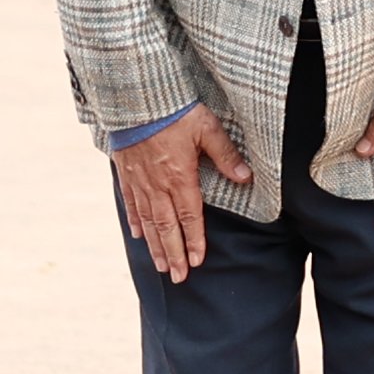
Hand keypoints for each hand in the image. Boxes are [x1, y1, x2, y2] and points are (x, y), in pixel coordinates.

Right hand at [108, 104, 252, 285]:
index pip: (190, 217)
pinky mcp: (126, 173)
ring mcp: (140, 181)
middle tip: (177, 277)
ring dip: (155, 246)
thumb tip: (246, 177)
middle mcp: (159, 185)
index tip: (196, 261)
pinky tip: (139, 235)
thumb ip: (226, 154)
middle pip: (167, 227)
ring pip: (148, 221)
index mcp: (181, 176)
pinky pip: (130, 202)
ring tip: (160, 266)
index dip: (194, 241)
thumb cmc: (175, 110)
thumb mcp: (207, 128)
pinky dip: (135, 221)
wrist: (135, 96)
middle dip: (173, 254)